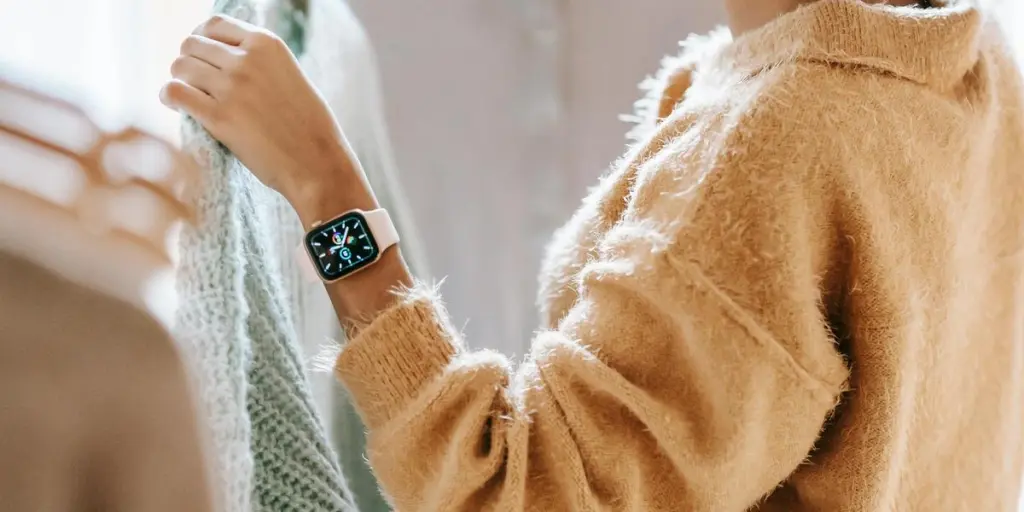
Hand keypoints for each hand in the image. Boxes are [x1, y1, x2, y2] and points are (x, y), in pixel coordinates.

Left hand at [160, 14, 357, 208]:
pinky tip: (177, 106)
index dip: (202, 39)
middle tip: (195, 83)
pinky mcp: (219, 117)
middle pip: (191, 44)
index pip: (215, 24)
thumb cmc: (309, 127)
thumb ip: (260, 61)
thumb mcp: (290, 76)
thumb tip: (224, 57)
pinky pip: (175, 93)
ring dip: (179, 80)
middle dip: (189, 62)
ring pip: (180, 66)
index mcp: (267, 44)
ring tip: (188, 96)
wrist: (318, 163)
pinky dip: (170, 97)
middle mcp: (247, 59)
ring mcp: (232, 87)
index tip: (202, 57)